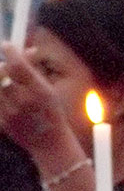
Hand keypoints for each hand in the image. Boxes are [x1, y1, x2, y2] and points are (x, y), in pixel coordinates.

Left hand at [0, 43, 78, 159]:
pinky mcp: (1, 122)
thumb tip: (27, 50)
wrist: (49, 144)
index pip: (19, 66)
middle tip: (4, 67)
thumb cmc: (51, 113)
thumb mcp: (49, 90)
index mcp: (41, 91)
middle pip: (1, 74)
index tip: (6, 46)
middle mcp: (25, 102)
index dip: (10, 52)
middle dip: (2, 67)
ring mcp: (11, 113)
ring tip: (5, 82)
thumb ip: (36, 71)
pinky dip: (0, 97)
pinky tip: (7, 98)